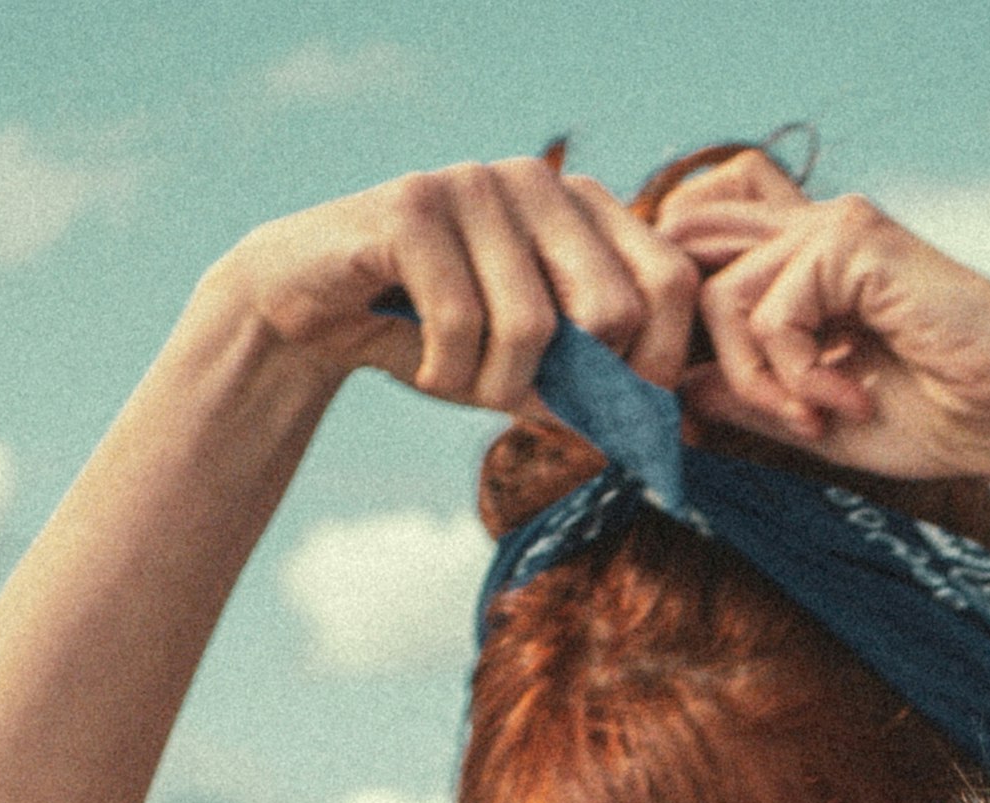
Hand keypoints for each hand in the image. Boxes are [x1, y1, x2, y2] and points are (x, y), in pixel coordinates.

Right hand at [213, 157, 698, 410]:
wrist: (318, 309)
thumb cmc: (439, 342)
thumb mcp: (533, 376)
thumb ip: (598, 394)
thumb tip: (665, 436)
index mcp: (584, 210)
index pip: (671, 282)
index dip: (657, 366)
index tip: (614, 412)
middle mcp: (538, 180)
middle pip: (611, 309)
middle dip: (571, 383)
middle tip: (517, 392)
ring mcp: (475, 183)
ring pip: (533, 327)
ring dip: (496, 386)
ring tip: (461, 377)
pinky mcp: (414, 204)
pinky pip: (462, 321)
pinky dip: (446, 372)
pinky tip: (423, 364)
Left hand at [658, 159, 989, 484]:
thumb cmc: (947, 421)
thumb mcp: (824, 418)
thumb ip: (752, 398)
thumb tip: (678, 385)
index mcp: (810, 260)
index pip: (703, 248)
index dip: (690, 322)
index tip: (721, 406)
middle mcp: (813, 227)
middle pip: (691, 259)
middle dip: (709, 353)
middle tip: (772, 419)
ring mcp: (831, 226)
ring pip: (721, 291)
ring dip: (758, 377)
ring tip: (818, 419)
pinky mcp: (849, 239)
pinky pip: (770, 309)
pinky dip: (796, 372)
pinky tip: (847, 400)